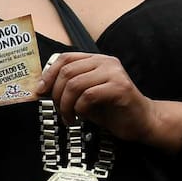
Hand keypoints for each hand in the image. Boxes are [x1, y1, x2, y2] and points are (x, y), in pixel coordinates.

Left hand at [36, 52, 181, 152]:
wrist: (141, 122)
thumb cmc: (110, 109)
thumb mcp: (83, 95)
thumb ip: (66, 87)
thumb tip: (40, 88)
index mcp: (95, 60)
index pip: (65, 58)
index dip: (48, 74)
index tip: (40, 91)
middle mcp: (105, 62)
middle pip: (66, 71)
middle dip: (56, 94)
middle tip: (59, 111)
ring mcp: (114, 73)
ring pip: (75, 84)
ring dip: (66, 105)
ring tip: (69, 118)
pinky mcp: (121, 88)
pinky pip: (88, 95)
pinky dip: (79, 109)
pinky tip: (82, 118)